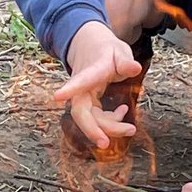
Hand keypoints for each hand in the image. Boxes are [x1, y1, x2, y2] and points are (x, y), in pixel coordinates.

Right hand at [55, 21, 142, 147]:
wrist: (90, 47)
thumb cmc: (106, 50)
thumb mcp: (119, 51)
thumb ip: (126, 62)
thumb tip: (135, 68)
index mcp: (91, 70)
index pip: (80, 80)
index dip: (70, 88)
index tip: (57, 96)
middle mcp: (82, 87)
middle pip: (80, 111)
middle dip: (91, 129)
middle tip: (105, 143)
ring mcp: (82, 96)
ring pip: (89, 119)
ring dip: (108, 128)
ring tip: (130, 129)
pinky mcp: (87, 103)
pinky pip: (95, 118)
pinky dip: (110, 121)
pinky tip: (122, 113)